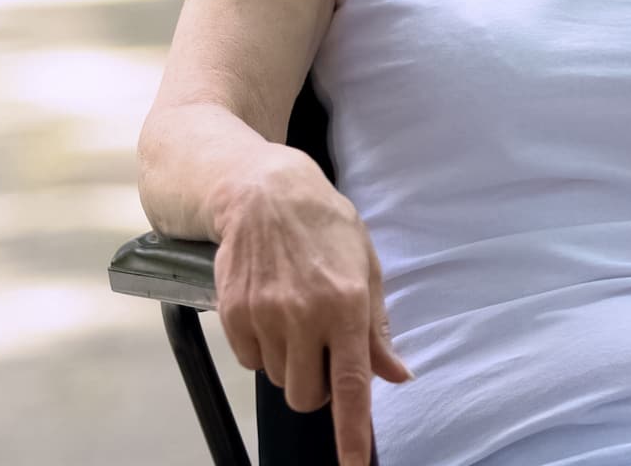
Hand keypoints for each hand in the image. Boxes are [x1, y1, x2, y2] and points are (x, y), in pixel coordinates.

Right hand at [211, 155, 413, 465]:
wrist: (263, 192)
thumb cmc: (323, 225)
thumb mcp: (366, 265)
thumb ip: (378, 328)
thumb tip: (397, 374)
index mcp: (347, 304)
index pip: (352, 384)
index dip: (353, 433)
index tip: (354, 464)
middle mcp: (305, 315)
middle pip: (308, 395)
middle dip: (317, 388)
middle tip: (322, 351)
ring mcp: (265, 316)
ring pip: (280, 380)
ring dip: (291, 364)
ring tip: (295, 317)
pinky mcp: (233, 314)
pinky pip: (251, 361)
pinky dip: (262, 349)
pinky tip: (269, 310)